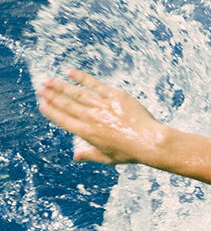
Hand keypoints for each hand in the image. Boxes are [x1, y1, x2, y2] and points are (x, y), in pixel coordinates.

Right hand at [37, 70, 168, 165]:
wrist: (149, 141)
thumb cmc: (130, 152)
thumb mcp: (107, 157)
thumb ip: (89, 155)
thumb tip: (75, 156)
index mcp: (86, 133)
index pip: (63, 120)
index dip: (52, 112)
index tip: (42, 105)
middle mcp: (91, 118)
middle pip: (66, 105)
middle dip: (52, 96)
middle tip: (40, 89)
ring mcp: (102, 106)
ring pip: (77, 93)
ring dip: (61, 86)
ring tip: (48, 81)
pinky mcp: (114, 97)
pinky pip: (95, 85)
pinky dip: (82, 78)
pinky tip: (70, 72)